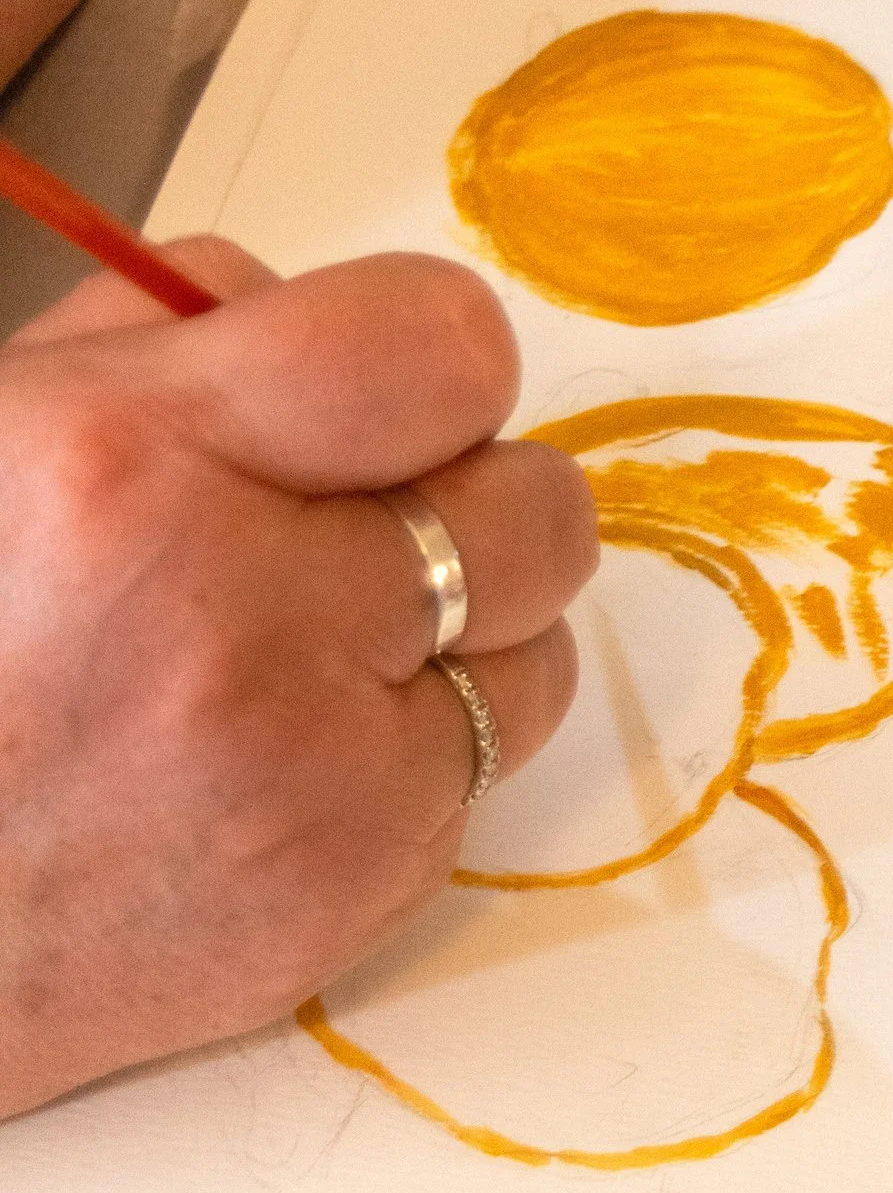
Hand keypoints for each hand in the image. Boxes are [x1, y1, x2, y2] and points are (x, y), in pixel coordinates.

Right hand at [0, 240, 597, 1118]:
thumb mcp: (5, 433)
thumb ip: (175, 335)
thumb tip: (312, 314)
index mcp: (130, 457)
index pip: (443, 346)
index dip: (437, 364)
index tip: (393, 399)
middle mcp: (240, 609)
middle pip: (533, 503)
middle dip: (469, 504)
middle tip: (359, 533)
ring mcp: (315, 764)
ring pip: (540, 645)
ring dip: (460, 639)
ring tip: (316, 655)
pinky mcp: (358, 879)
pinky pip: (481, 771)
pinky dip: (408, 755)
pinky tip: (288, 760)